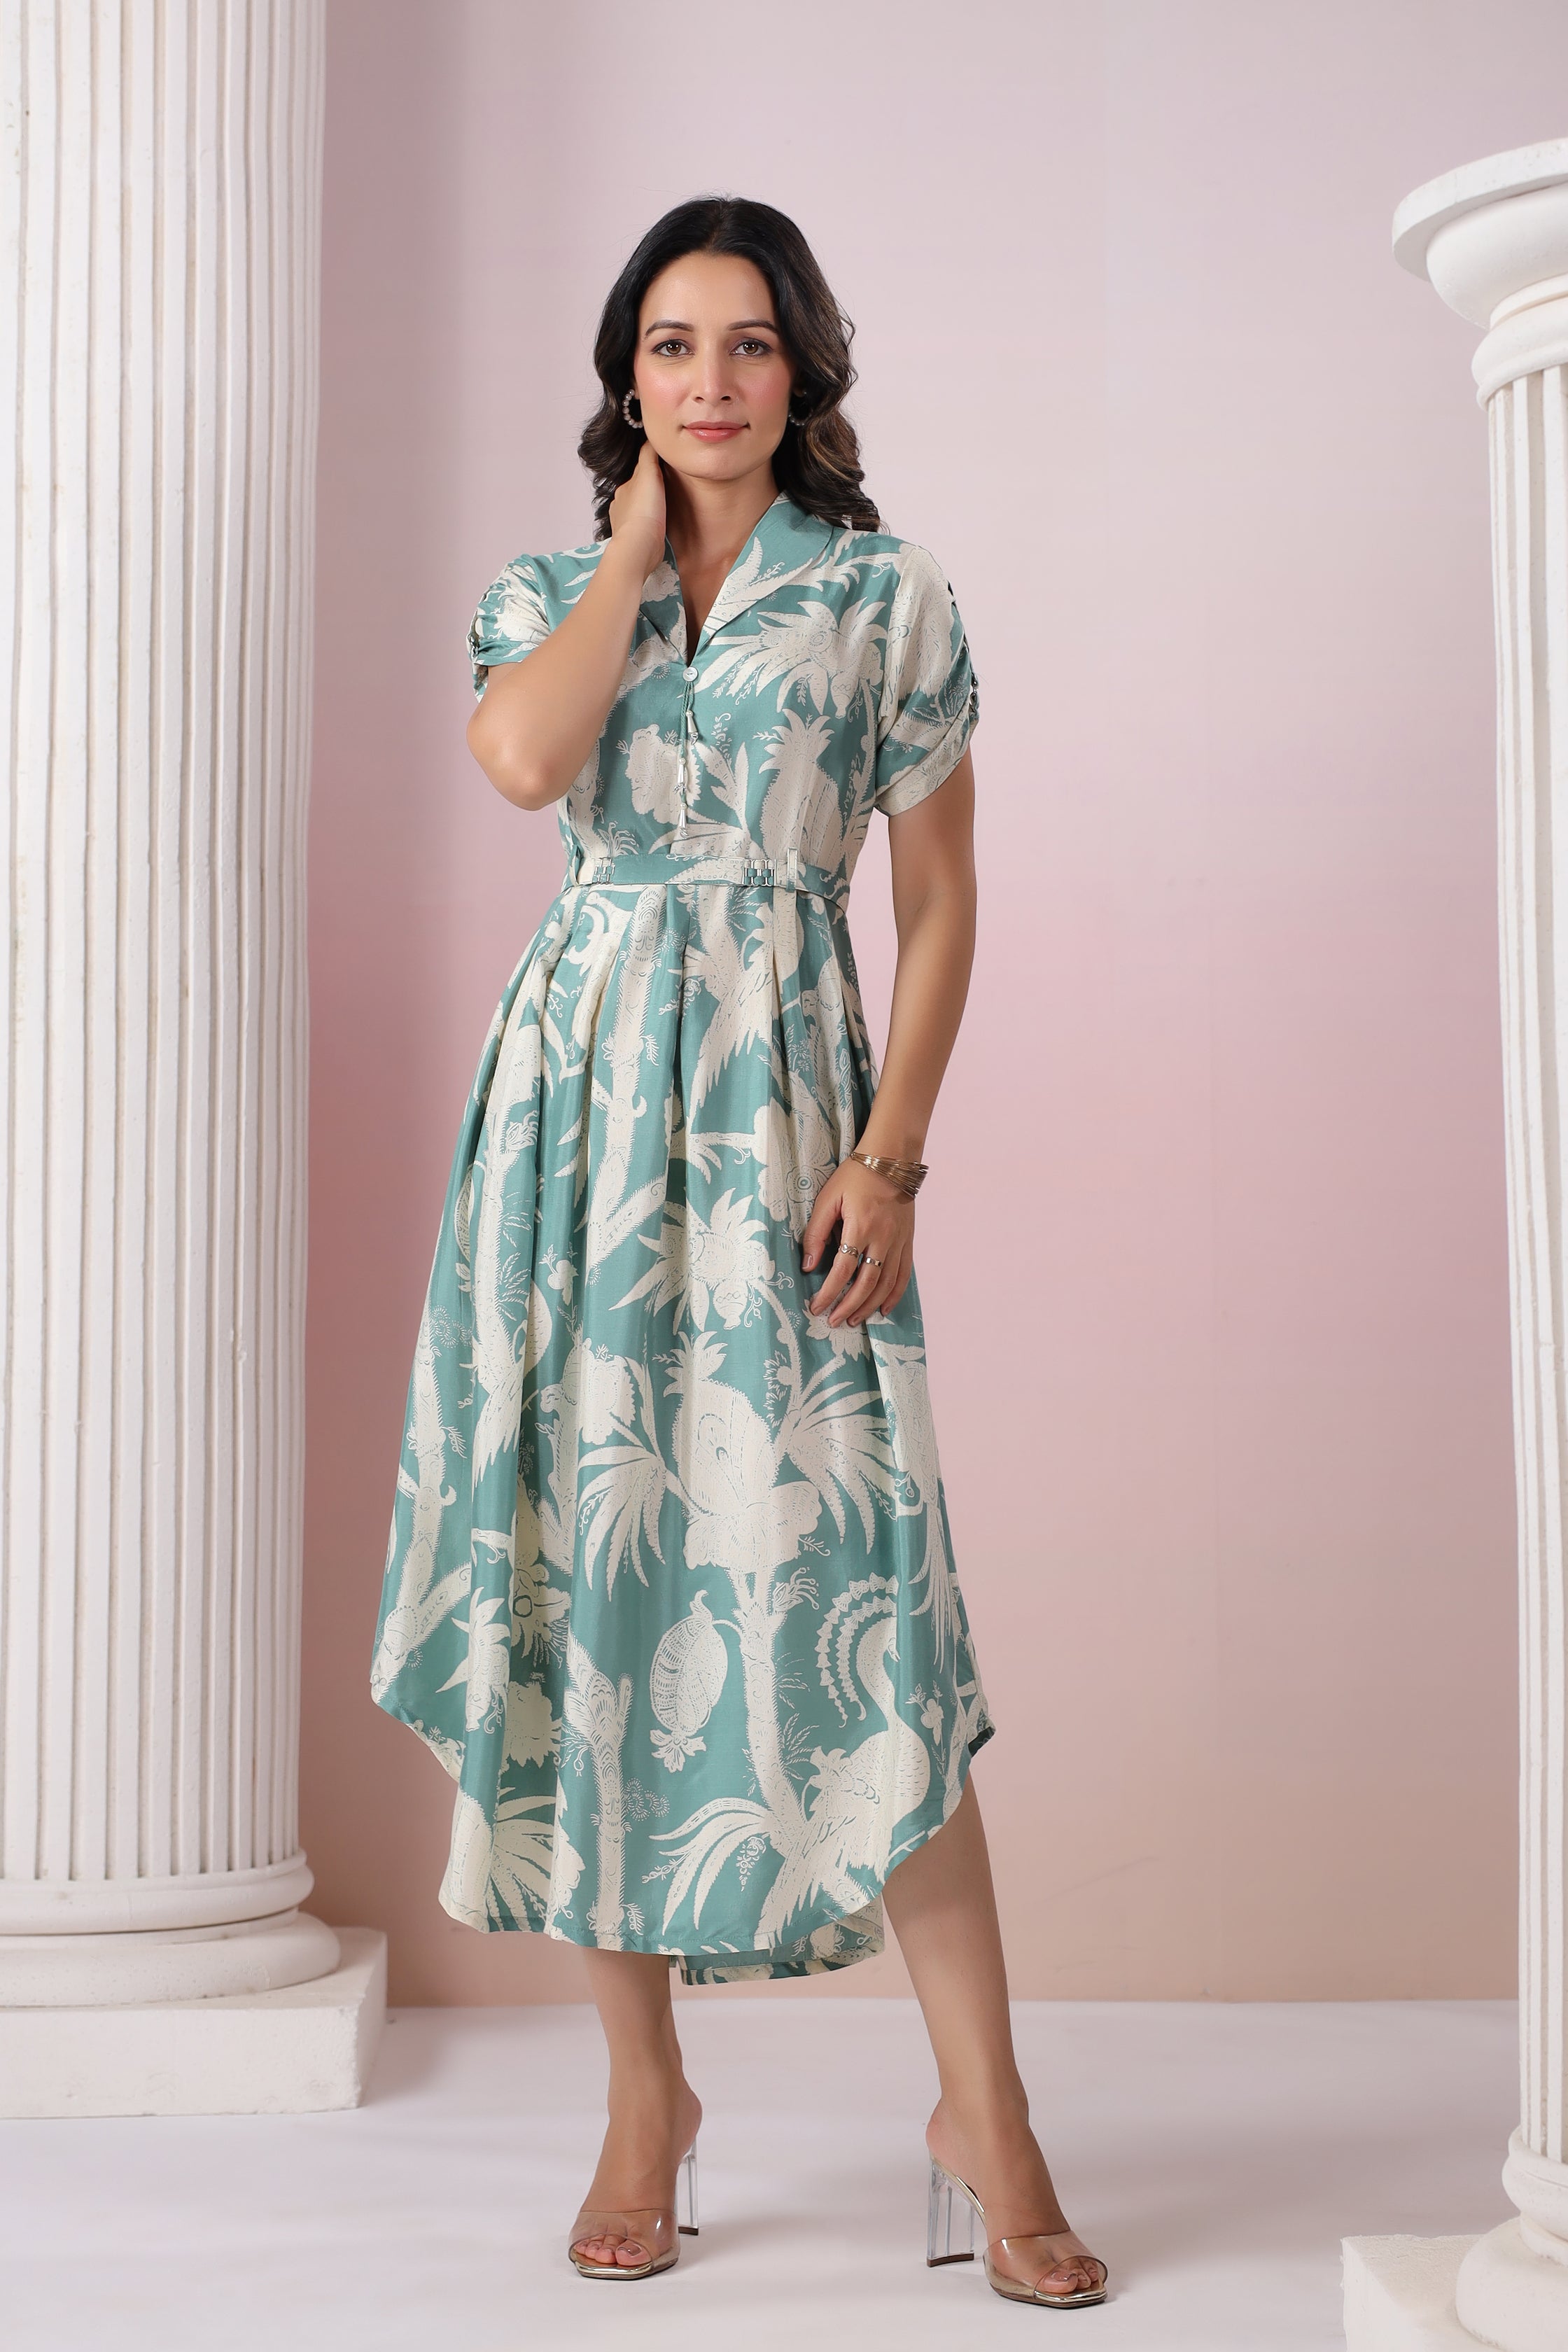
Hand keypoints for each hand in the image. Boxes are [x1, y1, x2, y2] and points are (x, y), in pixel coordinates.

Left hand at [606, 438, 667, 578]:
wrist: (639, 546)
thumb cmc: (645, 510)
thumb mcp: (648, 472)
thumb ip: (648, 454)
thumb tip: (650, 438)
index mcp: (624, 489)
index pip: (638, 474)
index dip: (650, 470)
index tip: (662, 469)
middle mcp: (621, 506)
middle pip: (637, 493)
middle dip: (648, 491)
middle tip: (664, 489)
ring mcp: (625, 525)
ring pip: (638, 511)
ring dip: (647, 509)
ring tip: (661, 509)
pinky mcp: (634, 541)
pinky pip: (641, 528)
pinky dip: (648, 525)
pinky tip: (657, 527)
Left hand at [801, 1157, 915, 1325]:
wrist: (891, 1159)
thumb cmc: (855, 1176)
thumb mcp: (828, 1198)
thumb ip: (816, 1232)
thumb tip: (807, 1265)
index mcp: (860, 1226)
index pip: (842, 1269)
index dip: (829, 1292)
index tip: (816, 1307)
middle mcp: (883, 1237)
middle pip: (867, 1282)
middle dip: (849, 1306)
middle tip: (833, 1321)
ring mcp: (898, 1241)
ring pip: (886, 1283)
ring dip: (870, 1305)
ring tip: (854, 1320)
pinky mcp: (908, 1241)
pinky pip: (904, 1274)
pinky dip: (895, 1294)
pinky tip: (884, 1308)